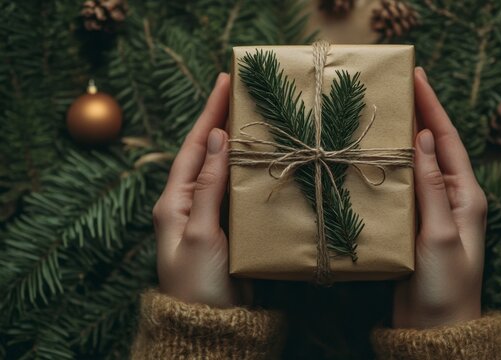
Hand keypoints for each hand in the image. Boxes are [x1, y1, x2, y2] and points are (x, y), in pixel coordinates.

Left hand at [152, 73, 237, 307]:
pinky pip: (235, 189)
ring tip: (253, 115)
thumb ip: (207, 185)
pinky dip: (246, 170)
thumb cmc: (198, 282)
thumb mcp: (201, 231)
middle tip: (241, 91)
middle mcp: (188, 203)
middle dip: (221, 121)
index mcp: (173, 201)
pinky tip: (260, 157)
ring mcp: (207, 215)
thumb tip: (215, 139)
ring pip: (222, 169)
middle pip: (205, 153)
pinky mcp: (225, 227)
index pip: (192, 148)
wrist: (209, 324)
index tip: (224, 83)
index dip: (208, 114)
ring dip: (236, 142)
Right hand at [392, 68, 486, 328]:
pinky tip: (375, 156)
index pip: (449, 140)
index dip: (433, 107)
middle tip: (398, 86)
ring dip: (403, 138)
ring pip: (417, 164)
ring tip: (384, 113)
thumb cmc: (445, 285)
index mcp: (467, 195)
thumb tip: (426, 138)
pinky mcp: (416, 225)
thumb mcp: (440, 232)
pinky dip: (391, 167)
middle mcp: (452, 198)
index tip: (417, 77)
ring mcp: (433, 211)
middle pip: (435, 147)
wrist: (436, 328)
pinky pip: (404, 186)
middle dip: (419, 115)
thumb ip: (433, 185)